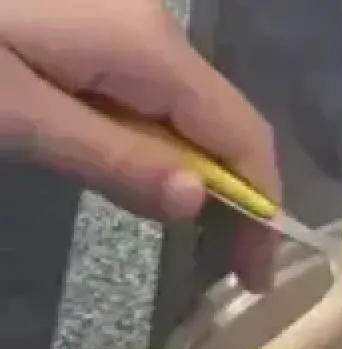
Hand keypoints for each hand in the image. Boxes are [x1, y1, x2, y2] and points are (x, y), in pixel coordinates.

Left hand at [0, 0, 280, 291]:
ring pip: (187, 111)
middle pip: (223, 122)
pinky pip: (148, 94)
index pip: (241, 134)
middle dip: (237, 196)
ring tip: (194, 242)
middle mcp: (153, 29)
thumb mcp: (13, 112)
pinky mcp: (93, 27)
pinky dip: (158, 145)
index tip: (259, 274)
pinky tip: (142, 178)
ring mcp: (124, 23)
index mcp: (147, 47)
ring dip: (197, 175)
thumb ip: (111, 156)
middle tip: (230, 272)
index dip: (261, 206)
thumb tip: (198, 201)